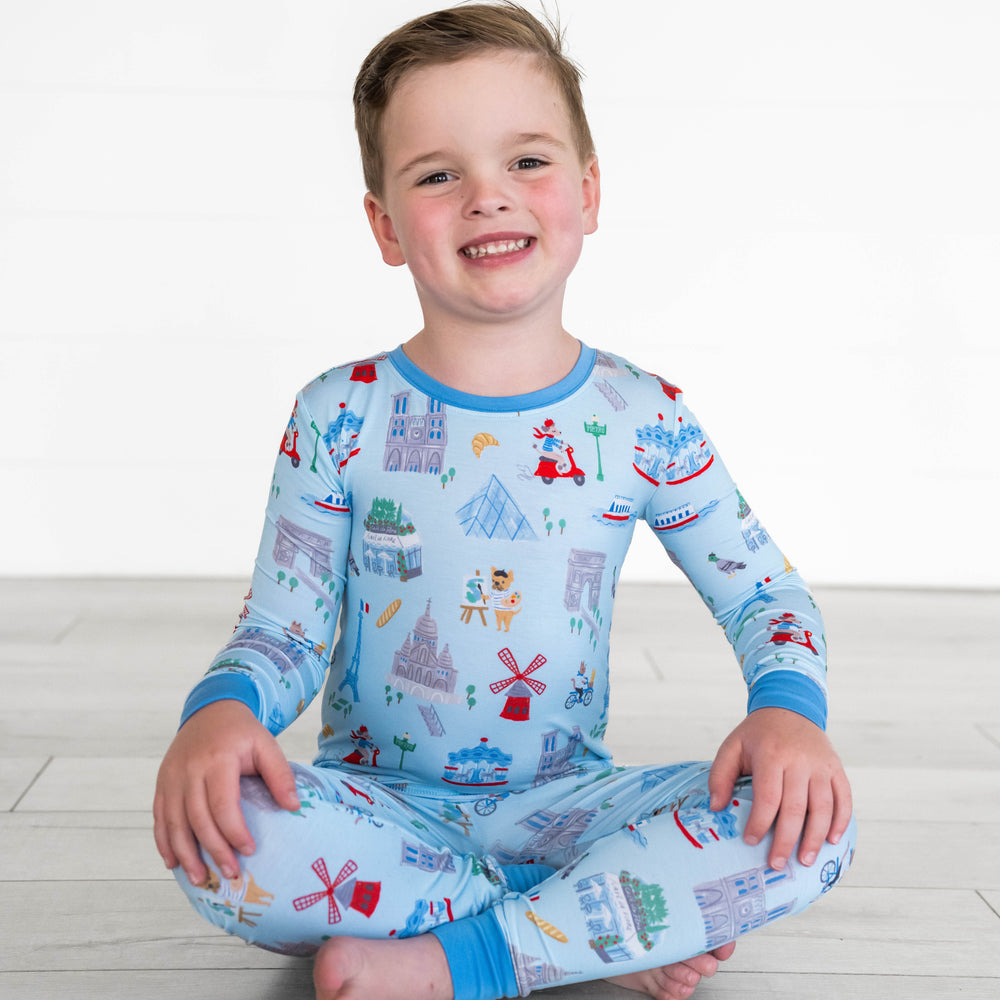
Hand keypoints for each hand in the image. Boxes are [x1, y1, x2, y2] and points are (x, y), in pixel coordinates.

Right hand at [152, 699, 299, 885]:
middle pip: (197, 819)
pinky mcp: (162, 783)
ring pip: (174, 823)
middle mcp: (188, 769)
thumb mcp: (266, 744)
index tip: (250, 850)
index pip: (222, 804)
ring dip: (185, 855)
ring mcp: (171, 777)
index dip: (234, 832)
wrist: (211, 710)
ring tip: (199, 879)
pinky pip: (159, 817)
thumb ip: (280, 775)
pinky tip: (173, 862)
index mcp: (217, 759)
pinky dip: (164, 842)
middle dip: (213, 850)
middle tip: (231, 873)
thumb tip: (293, 807)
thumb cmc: (242, 732)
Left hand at [708, 707, 851, 869]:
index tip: (750, 842)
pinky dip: (841, 821)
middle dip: (786, 841)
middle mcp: (800, 761)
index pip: (768, 798)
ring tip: (806, 861)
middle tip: (777, 864)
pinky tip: (832, 840)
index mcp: (771, 755)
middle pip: (796, 808)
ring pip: (824, 808)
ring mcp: (821, 765)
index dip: (759, 823)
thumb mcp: (732, 747)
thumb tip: (716, 807)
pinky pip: (844, 798)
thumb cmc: (758, 734)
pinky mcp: (836, 768)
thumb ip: (720, 775)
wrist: (789, 708)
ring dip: (816, 838)